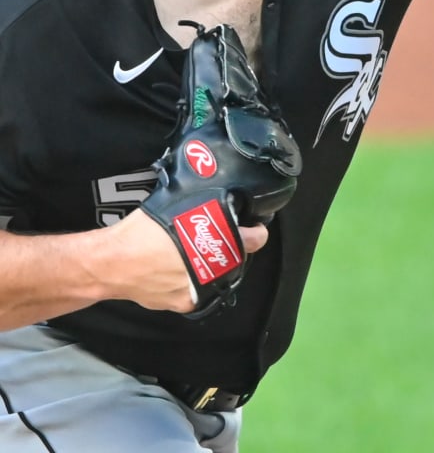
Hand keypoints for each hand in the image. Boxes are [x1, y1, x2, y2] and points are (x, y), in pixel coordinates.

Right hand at [106, 208, 268, 312]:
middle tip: (225, 238)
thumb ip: (201, 206)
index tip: (255, 228)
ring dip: (215, 265)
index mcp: (213, 245)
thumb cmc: (141, 231)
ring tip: (203, 252)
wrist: (110, 264)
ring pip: (217, 276)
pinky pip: (198, 290)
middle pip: (235, 260)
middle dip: (233, 249)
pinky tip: (185, 269)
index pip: (252, 240)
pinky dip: (196, 280)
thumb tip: (217, 198)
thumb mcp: (176, 206)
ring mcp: (196, 291)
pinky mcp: (181, 303)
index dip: (255, 233)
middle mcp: (209, 272)